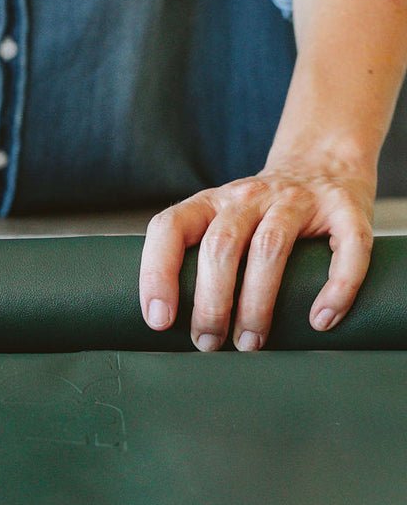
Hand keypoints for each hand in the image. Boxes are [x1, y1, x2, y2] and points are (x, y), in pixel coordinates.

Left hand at [138, 158, 375, 350]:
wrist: (323, 161)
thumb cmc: (259, 215)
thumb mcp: (218, 221)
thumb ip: (194, 258)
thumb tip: (170, 326)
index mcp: (209, 203)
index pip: (169, 229)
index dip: (157, 274)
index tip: (159, 321)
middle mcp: (248, 196)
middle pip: (220, 246)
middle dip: (210, 303)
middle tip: (207, 342)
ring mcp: (297, 199)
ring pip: (270, 248)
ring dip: (257, 304)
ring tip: (250, 342)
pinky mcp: (346, 207)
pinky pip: (346, 247)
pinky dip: (336, 287)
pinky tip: (320, 320)